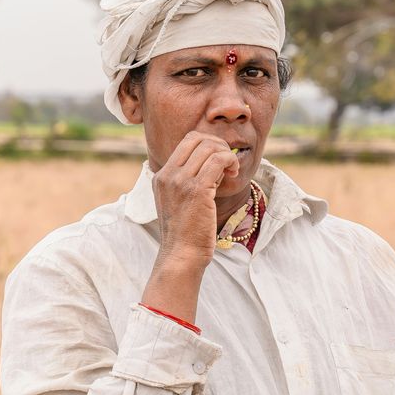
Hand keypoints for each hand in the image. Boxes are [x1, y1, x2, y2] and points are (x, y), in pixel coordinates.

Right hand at [138, 133, 238, 325]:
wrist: (181, 255)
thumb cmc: (185, 233)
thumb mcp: (176, 202)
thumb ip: (186, 182)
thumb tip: (211, 163)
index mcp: (161, 176)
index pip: (187, 141)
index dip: (208, 143)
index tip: (218, 159)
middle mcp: (168, 175)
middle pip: (198, 139)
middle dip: (219, 145)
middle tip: (228, 164)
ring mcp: (181, 182)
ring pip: (210, 147)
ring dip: (227, 155)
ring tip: (231, 172)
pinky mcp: (197, 190)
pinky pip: (218, 160)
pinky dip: (230, 162)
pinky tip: (233, 175)